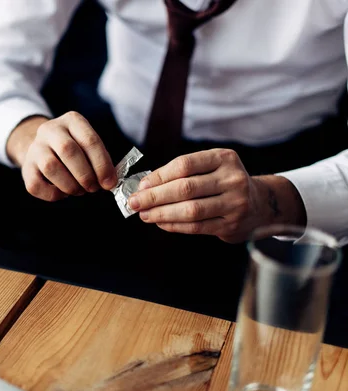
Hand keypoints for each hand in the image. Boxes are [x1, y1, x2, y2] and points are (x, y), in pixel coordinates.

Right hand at [7, 112, 117, 201]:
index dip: (102, 164)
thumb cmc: (73, 150)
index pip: (89, 140)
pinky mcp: (26, 168)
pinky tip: (63, 192)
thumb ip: (99, 160)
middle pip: (68, 151)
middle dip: (85, 175)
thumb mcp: (87, 145)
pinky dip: (54, 194)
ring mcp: (35, 148)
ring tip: (79, 190)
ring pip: (51, 167)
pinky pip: (37, 185)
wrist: (42, 148)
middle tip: (93, 188)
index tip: (109, 182)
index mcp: (71, 120)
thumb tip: (109, 181)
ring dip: (70, 185)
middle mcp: (50, 130)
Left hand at [127, 149, 305, 242]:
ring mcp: (235, 203)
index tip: (140, 185)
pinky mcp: (232, 224)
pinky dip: (174, 225)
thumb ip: (182, 173)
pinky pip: (196, 227)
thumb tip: (145, 185)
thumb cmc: (223, 183)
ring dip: (162, 213)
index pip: (185, 165)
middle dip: (154, 197)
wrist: (261, 204)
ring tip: (144, 215)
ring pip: (190, 210)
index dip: (159, 176)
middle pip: (185, 188)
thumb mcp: (211, 167)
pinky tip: (161, 222)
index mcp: (224, 158)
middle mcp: (232, 179)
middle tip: (134, 203)